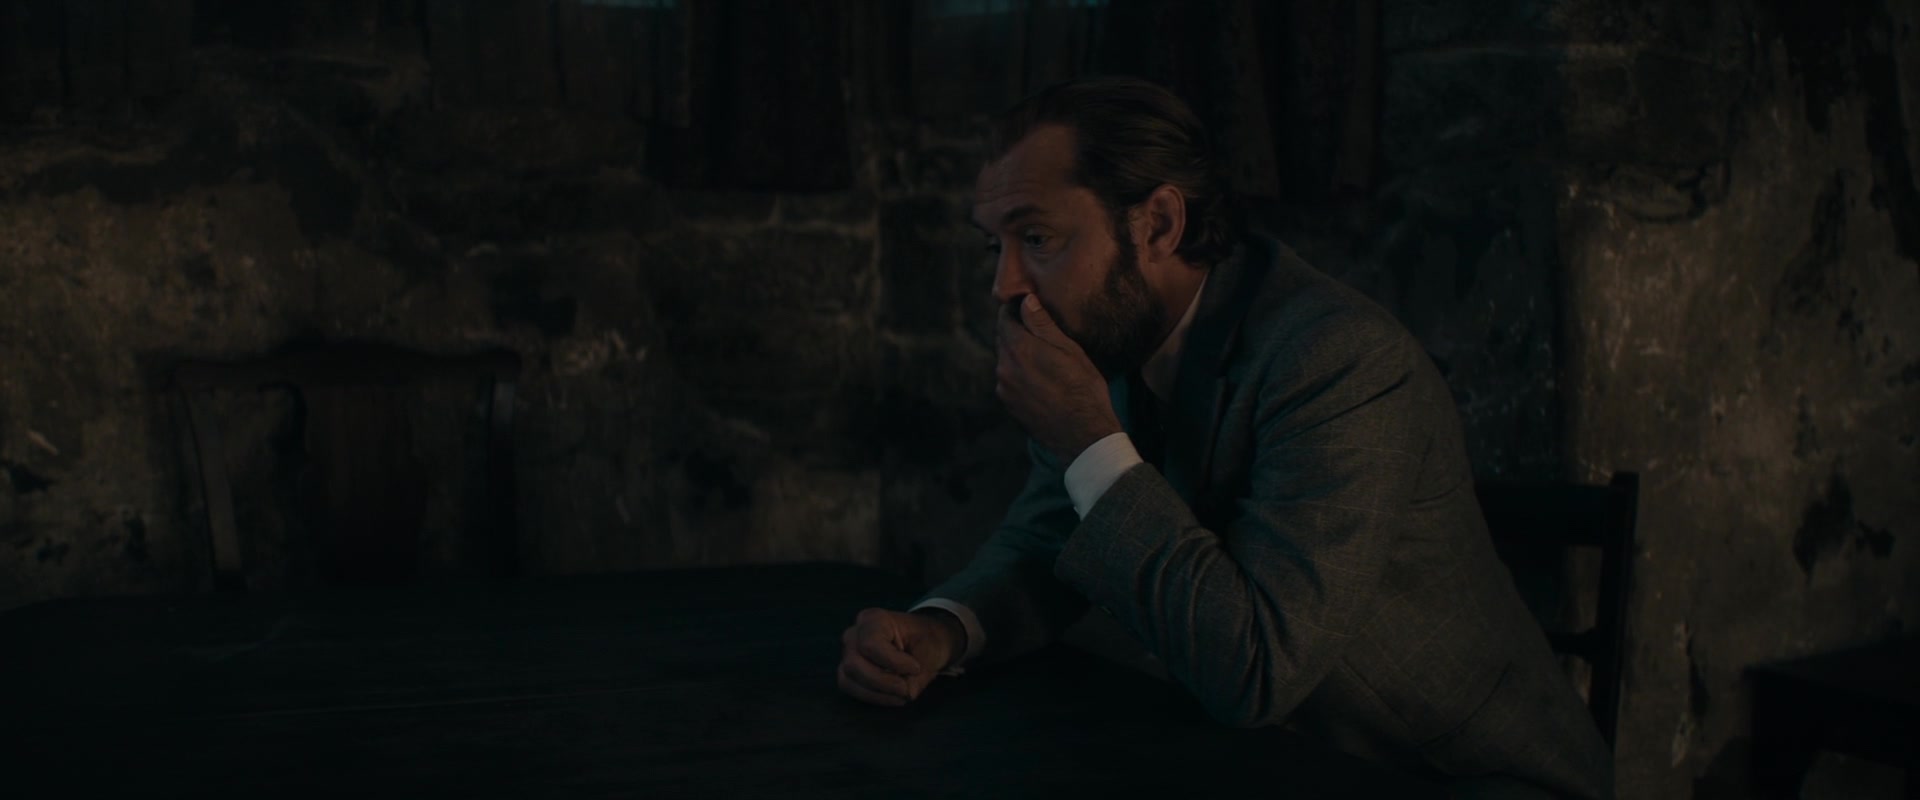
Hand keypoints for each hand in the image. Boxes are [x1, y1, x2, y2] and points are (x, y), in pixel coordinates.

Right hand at [836, 608, 963, 705]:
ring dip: (877, 692)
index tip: (915, 669)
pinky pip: (849, 686)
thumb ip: (917, 675)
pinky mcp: (847, 670)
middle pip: (854, 663)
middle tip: (907, 688)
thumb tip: (907, 694)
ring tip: (902, 694)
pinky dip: (872, 696)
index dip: (893, 662)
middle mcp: (854, 633)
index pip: (870, 644)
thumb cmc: (924, 641)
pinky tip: (892, 697)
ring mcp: (847, 652)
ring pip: (848, 678)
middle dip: (883, 681)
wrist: (922, 640)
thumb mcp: (928, 654)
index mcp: (874, 619)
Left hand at [995, 294, 1123, 461]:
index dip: (1015, 308)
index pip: (1004, 318)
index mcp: (1018, 350)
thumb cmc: (1084, 389)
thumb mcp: (1069, 350)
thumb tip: (1025, 300)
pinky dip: (1020, 374)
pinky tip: (1041, 378)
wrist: (1084, 436)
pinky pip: (1009, 381)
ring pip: (1006, 361)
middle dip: (1016, 330)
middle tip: (1038, 328)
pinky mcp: (1010, 406)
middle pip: (1003, 339)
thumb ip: (1042, 324)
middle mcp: (1004, 369)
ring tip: (1043, 355)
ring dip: (1018, 353)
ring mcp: (1005, 390)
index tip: (1026, 305)